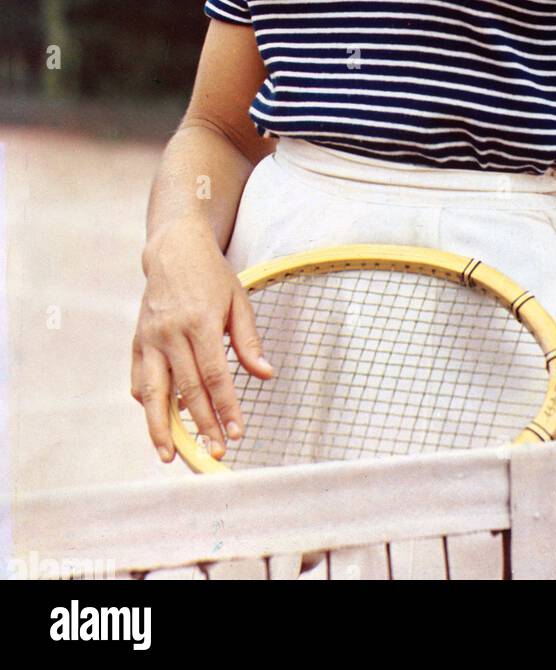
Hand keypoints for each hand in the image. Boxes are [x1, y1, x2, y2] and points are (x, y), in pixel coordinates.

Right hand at [130, 215, 272, 462]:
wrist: (174, 251)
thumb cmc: (211, 276)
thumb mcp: (238, 300)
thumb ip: (248, 340)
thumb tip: (266, 374)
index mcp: (201, 322)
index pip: (215, 375)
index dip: (226, 407)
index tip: (237, 432)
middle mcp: (171, 333)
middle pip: (187, 390)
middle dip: (203, 425)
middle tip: (215, 451)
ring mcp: (150, 338)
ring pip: (154, 392)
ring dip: (161, 427)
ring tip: (170, 456)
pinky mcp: (138, 341)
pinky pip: (140, 379)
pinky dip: (148, 403)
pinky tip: (158, 421)